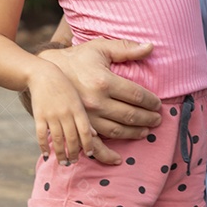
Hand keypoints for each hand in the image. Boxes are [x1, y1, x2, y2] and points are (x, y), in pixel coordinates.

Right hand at [27, 62, 96, 164]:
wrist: (43, 74)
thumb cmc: (64, 87)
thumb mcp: (77, 98)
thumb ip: (85, 116)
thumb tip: (94, 134)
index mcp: (77, 108)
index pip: (85, 131)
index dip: (88, 144)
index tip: (89, 154)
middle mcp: (66, 113)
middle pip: (72, 138)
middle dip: (74, 153)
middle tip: (75, 162)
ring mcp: (52, 115)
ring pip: (57, 139)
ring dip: (61, 154)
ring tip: (64, 162)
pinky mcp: (39, 116)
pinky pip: (41, 135)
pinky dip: (44, 147)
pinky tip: (47, 154)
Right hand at [39, 38, 162, 163]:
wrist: (48, 71)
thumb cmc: (79, 58)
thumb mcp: (101, 48)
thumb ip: (126, 48)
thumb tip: (151, 47)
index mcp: (103, 81)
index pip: (136, 95)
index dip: (151, 101)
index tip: (158, 104)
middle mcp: (95, 101)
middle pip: (129, 115)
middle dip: (147, 119)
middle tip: (157, 119)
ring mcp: (86, 116)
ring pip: (116, 131)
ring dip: (134, 133)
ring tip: (145, 131)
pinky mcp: (78, 126)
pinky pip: (93, 145)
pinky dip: (106, 155)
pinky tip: (118, 159)